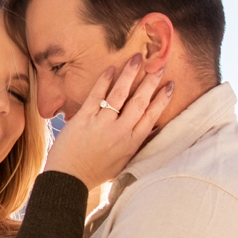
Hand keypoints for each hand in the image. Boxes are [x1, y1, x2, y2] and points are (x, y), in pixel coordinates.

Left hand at [43, 57, 171, 187]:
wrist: (68, 179)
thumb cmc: (94, 172)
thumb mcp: (122, 162)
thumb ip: (136, 145)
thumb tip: (153, 130)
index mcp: (131, 143)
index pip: (152, 116)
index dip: (162, 99)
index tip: (170, 85)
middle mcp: (120, 132)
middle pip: (140, 101)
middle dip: (151, 81)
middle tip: (159, 65)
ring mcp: (102, 124)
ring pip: (120, 94)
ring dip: (130, 73)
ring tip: (138, 58)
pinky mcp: (84, 118)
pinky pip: (96, 95)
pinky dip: (104, 80)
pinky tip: (111, 68)